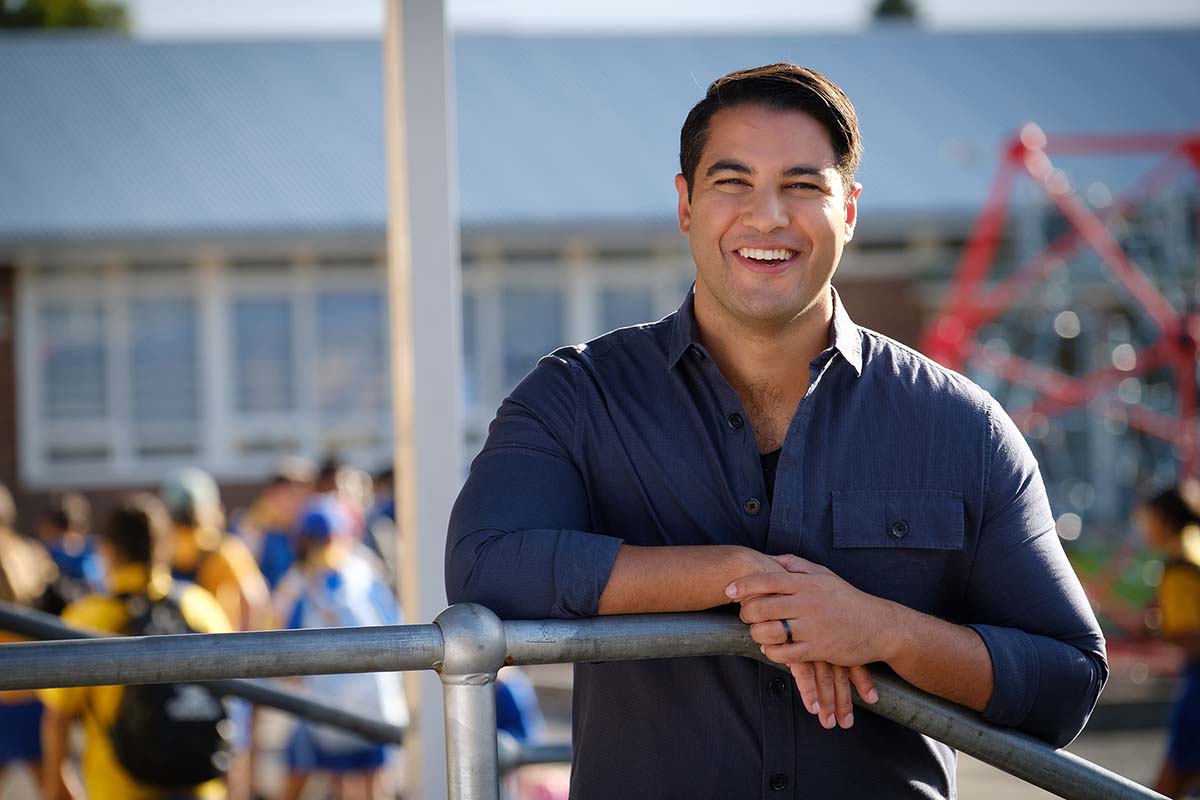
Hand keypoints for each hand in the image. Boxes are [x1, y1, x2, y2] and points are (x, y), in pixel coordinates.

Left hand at [726, 554, 889, 727]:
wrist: (880, 626)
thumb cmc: (847, 599)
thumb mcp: (825, 574)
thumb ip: (796, 564)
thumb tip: (771, 558)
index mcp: (807, 583)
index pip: (767, 580)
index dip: (744, 585)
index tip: (728, 591)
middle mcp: (808, 603)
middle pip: (762, 607)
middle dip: (746, 613)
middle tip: (744, 615)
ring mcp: (813, 627)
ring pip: (770, 632)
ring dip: (757, 634)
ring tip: (758, 632)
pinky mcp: (819, 649)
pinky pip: (785, 654)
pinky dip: (773, 652)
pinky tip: (772, 649)